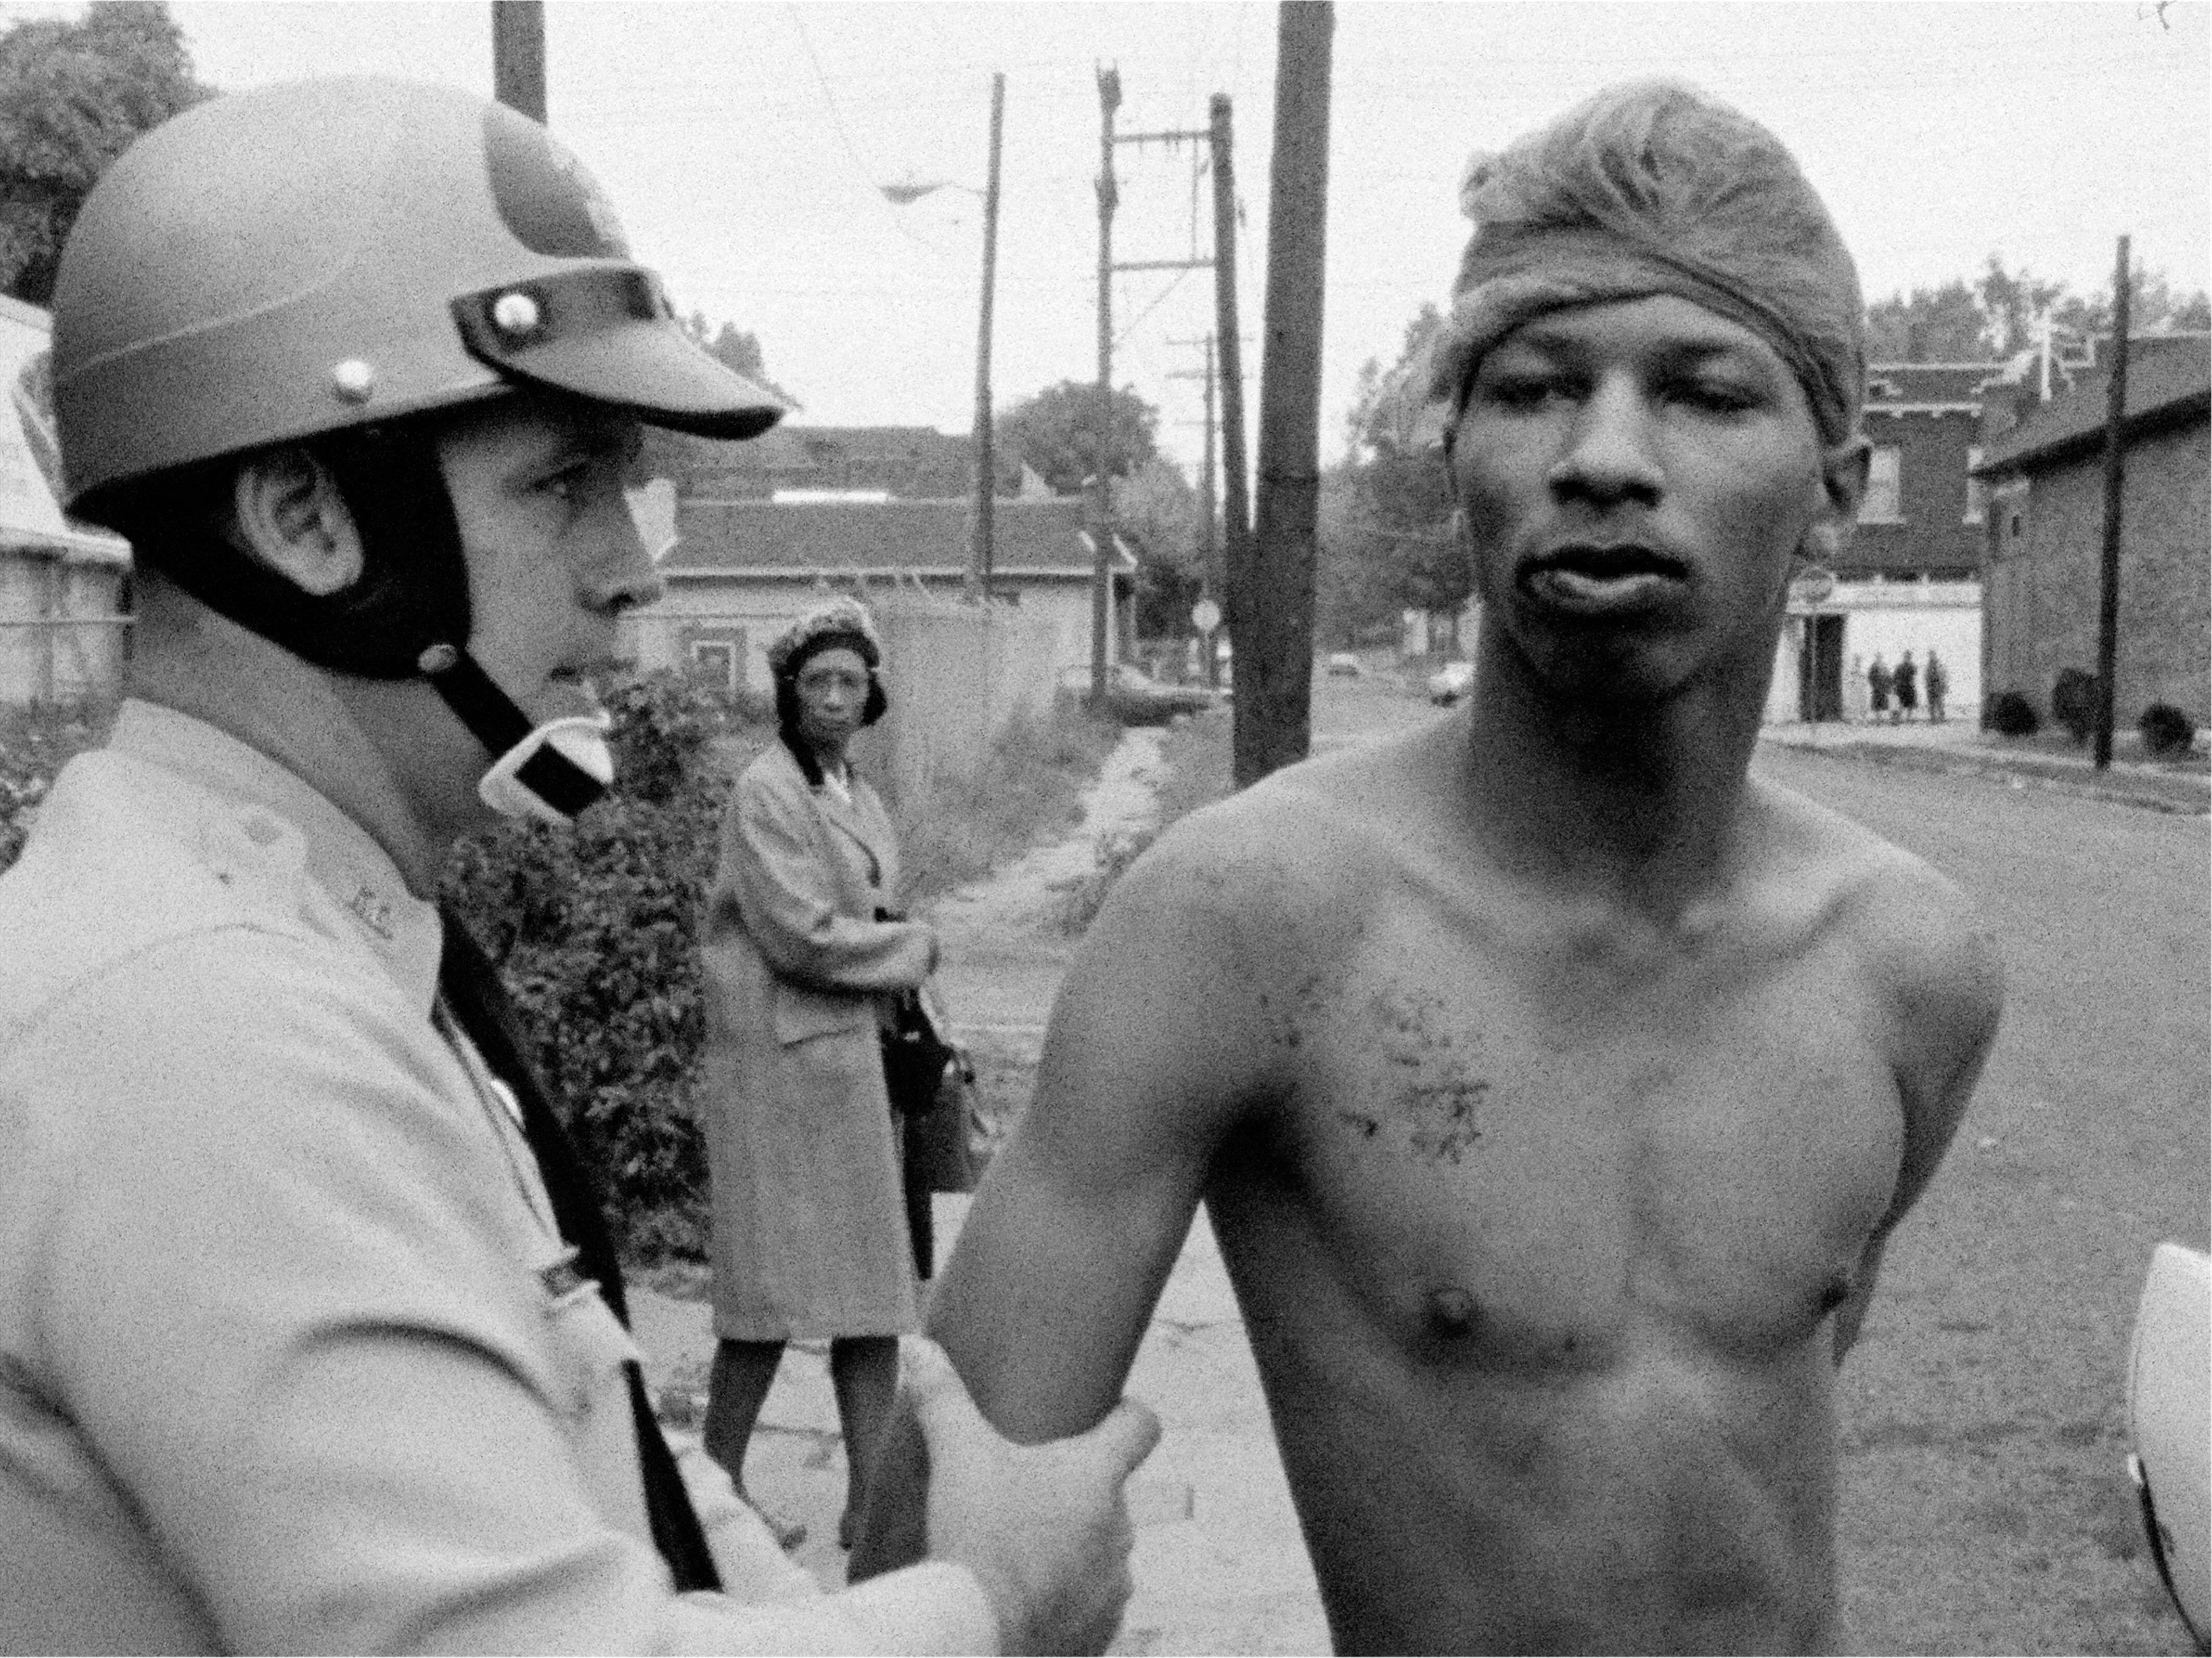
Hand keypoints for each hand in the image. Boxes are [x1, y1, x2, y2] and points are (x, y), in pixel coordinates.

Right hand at [903, 1337, 1160, 1655]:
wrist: (977, 1632)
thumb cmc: (976, 1536)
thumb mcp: (957, 1456)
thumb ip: (941, 1396)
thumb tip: (915, 1343)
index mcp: (1098, 1476)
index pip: (1143, 1426)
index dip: (1127, 1414)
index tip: (1103, 1413)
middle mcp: (1120, 1528)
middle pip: (1110, 1492)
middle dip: (1076, 1491)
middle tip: (1028, 1489)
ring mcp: (1115, 1584)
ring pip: (1102, 1551)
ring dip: (1072, 1546)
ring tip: (1020, 1547)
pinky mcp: (1101, 1632)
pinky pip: (1092, 1603)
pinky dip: (1067, 1597)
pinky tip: (1026, 1594)